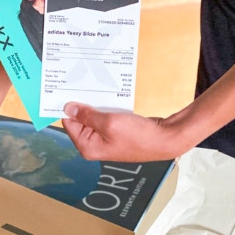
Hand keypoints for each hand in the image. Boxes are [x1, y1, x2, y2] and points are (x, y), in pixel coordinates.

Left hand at [61, 102, 189, 161]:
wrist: (166, 139)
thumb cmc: (139, 137)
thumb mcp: (109, 122)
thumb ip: (87, 115)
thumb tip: (69, 108)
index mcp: (87, 147)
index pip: (69, 123)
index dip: (69, 107)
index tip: (68, 90)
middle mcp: (94, 145)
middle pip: (80, 120)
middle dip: (83, 105)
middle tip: (85, 86)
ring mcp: (105, 139)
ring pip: (94, 117)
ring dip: (96, 105)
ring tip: (99, 91)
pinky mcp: (116, 133)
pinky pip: (105, 117)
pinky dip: (107, 108)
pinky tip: (111, 99)